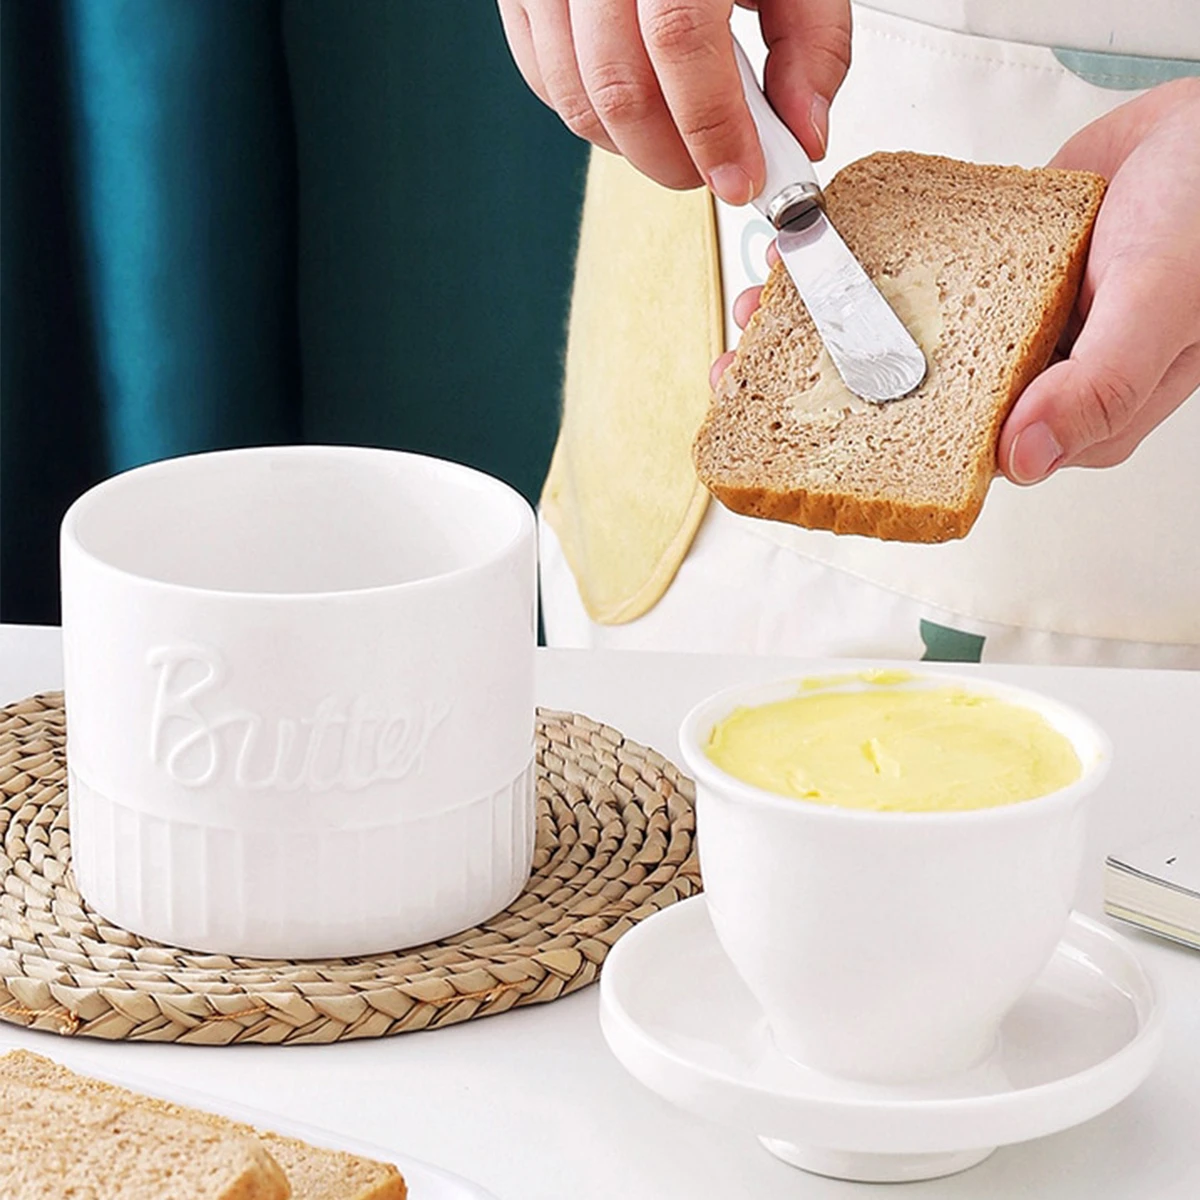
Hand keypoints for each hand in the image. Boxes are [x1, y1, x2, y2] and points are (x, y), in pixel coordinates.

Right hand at [497, 1, 851, 202]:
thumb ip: (811, 43)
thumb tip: (803, 129)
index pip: (679, 42)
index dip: (712, 128)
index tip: (742, 176)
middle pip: (619, 87)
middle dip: (672, 156)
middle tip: (714, 170)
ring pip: (576, 100)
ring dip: (634, 148)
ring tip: (679, 141)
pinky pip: (546, 82)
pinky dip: (594, 117)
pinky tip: (637, 108)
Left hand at [711, 80, 1199, 485]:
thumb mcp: (1154, 310)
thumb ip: (1096, 387)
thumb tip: (1022, 459)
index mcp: (1058, 418)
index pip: (945, 459)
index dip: (861, 453)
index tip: (790, 437)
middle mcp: (1022, 382)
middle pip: (905, 402)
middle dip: (819, 388)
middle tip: (748, 368)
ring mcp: (1001, 328)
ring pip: (900, 340)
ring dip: (828, 327)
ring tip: (766, 310)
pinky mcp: (988, 276)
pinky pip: (915, 283)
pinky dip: (864, 273)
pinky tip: (818, 266)